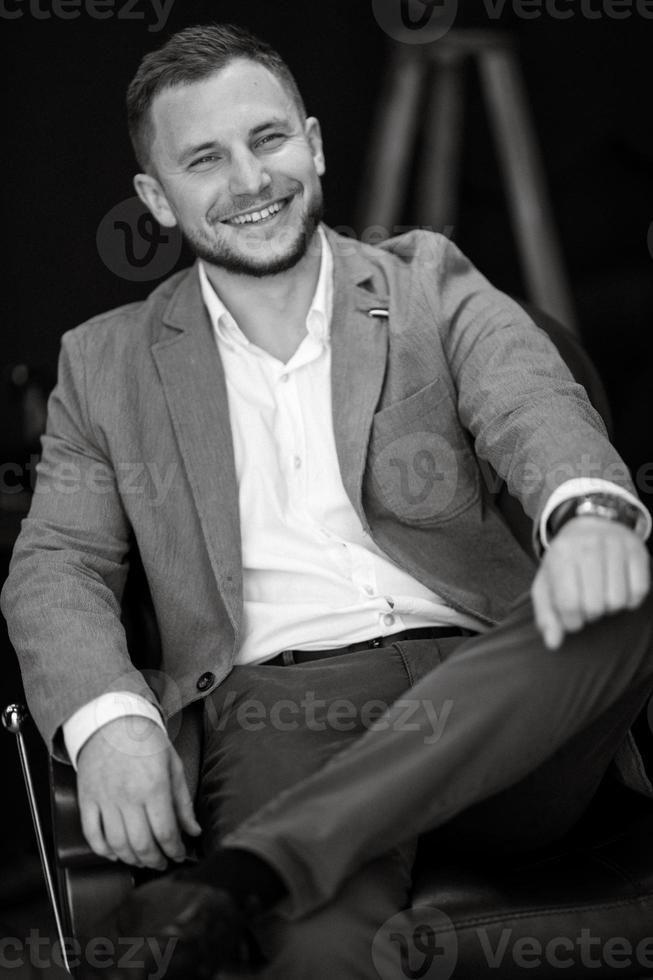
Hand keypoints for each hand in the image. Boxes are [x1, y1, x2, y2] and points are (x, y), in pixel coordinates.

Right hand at [77, 716, 201, 870]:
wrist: (111, 721)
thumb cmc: (145, 741)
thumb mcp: (172, 765)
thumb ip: (183, 802)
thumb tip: (194, 831)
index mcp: (153, 786)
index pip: (165, 832)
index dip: (174, 850)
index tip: (179, 854)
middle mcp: (128, 796)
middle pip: (141, 844)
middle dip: (155, 860)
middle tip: (162, 862)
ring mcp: (105, 799)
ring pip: (117, 844)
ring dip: (131, 859)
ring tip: (142, 860)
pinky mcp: (87, 799)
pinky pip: (92, 835)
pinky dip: (103, 850)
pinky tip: (115, 853)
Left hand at [532, 516, 649, 649]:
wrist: (592, 524)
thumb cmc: (567, 561)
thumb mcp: (548, 582)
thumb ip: (546, 614)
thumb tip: (553, 643)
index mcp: (561, 554)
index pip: (568, 603)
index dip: (571, 621)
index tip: (572, 619)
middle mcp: (588, 546)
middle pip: (594, 605)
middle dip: (591, 614)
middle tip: (588, 606)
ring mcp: (615, 545)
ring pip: (618, 601)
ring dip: (610, 608)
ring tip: (602, 596)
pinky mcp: (638, 550)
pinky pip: (640, 591)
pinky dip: (630, 599)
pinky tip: (620, 590)